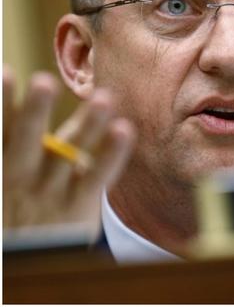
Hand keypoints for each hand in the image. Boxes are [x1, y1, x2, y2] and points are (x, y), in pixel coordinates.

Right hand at [3, 66, 134, 239]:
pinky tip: (124, 129)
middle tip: (43, 81)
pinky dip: (112, 153)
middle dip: (34, 111)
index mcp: (0, 162)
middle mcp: (22, 175)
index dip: (0, 101)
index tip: (3, 70)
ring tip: (102, 98)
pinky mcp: (79, 203)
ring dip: (87, 124)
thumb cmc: (15, 204)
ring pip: (70, 152)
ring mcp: (51, 190)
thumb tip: (16, 91)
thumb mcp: (4, 174)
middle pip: (26, 139)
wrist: (28, 259)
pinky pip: (99, 175)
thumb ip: (11, 136)